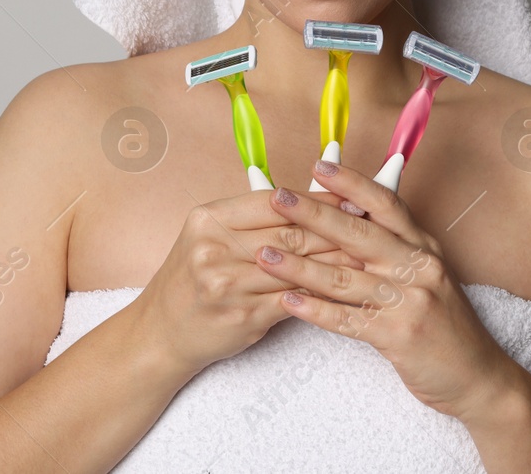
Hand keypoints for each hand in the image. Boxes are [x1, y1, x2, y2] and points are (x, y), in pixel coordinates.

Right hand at [131, 187, 364, 376]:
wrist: (160, 333)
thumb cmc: (193, 280)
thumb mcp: (210, 238)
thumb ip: (253, 221)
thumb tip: (310, 203)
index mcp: (209, 219)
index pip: (273, 201)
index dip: (315, 199)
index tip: (348, 197)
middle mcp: (215, 248)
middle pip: (289, 232)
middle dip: (335, 229)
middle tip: (370, 225)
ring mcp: (228, 284)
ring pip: (297, 267)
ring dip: (336, 262)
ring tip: (368, 255)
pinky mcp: (243, 315)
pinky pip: (294, 299)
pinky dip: (322, 293)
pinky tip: (345, 289)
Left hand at [256, 161, 518, 421]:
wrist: (477, 376)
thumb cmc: (443, 322)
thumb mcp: (426, 274)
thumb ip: (392, 247)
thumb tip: (344, 218)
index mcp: (423, 246)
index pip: (385, 204)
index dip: (351, 183)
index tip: (318, 166)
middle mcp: (419, 267)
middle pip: (358, 234)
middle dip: (313, 214)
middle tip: (277, 198)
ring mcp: (411, 302)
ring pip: (344, 278)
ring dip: (299, 267)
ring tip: (264, 255)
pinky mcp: (400, 336)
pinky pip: (347, 320)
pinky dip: (314, 311)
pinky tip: (287, 302)